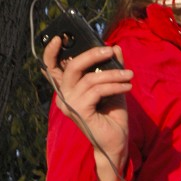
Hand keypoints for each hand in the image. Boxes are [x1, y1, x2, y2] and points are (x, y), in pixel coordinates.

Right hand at [43, 34, 132, 177]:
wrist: (116, 143)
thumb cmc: (112, 116)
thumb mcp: (113, 86)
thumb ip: (112, 67)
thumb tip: (114, 47)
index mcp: (67, 89)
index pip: (51, 68)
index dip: (51, 52)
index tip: (59, 37)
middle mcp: (64, 97)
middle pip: (72, 66)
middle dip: (92, 54)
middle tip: (110, 51)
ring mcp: (70, 105)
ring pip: (90, 79)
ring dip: (113, 74)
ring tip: (129, 75)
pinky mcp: (80, 112)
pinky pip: (97, 90)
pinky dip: (115, 86)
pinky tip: (127, 87)